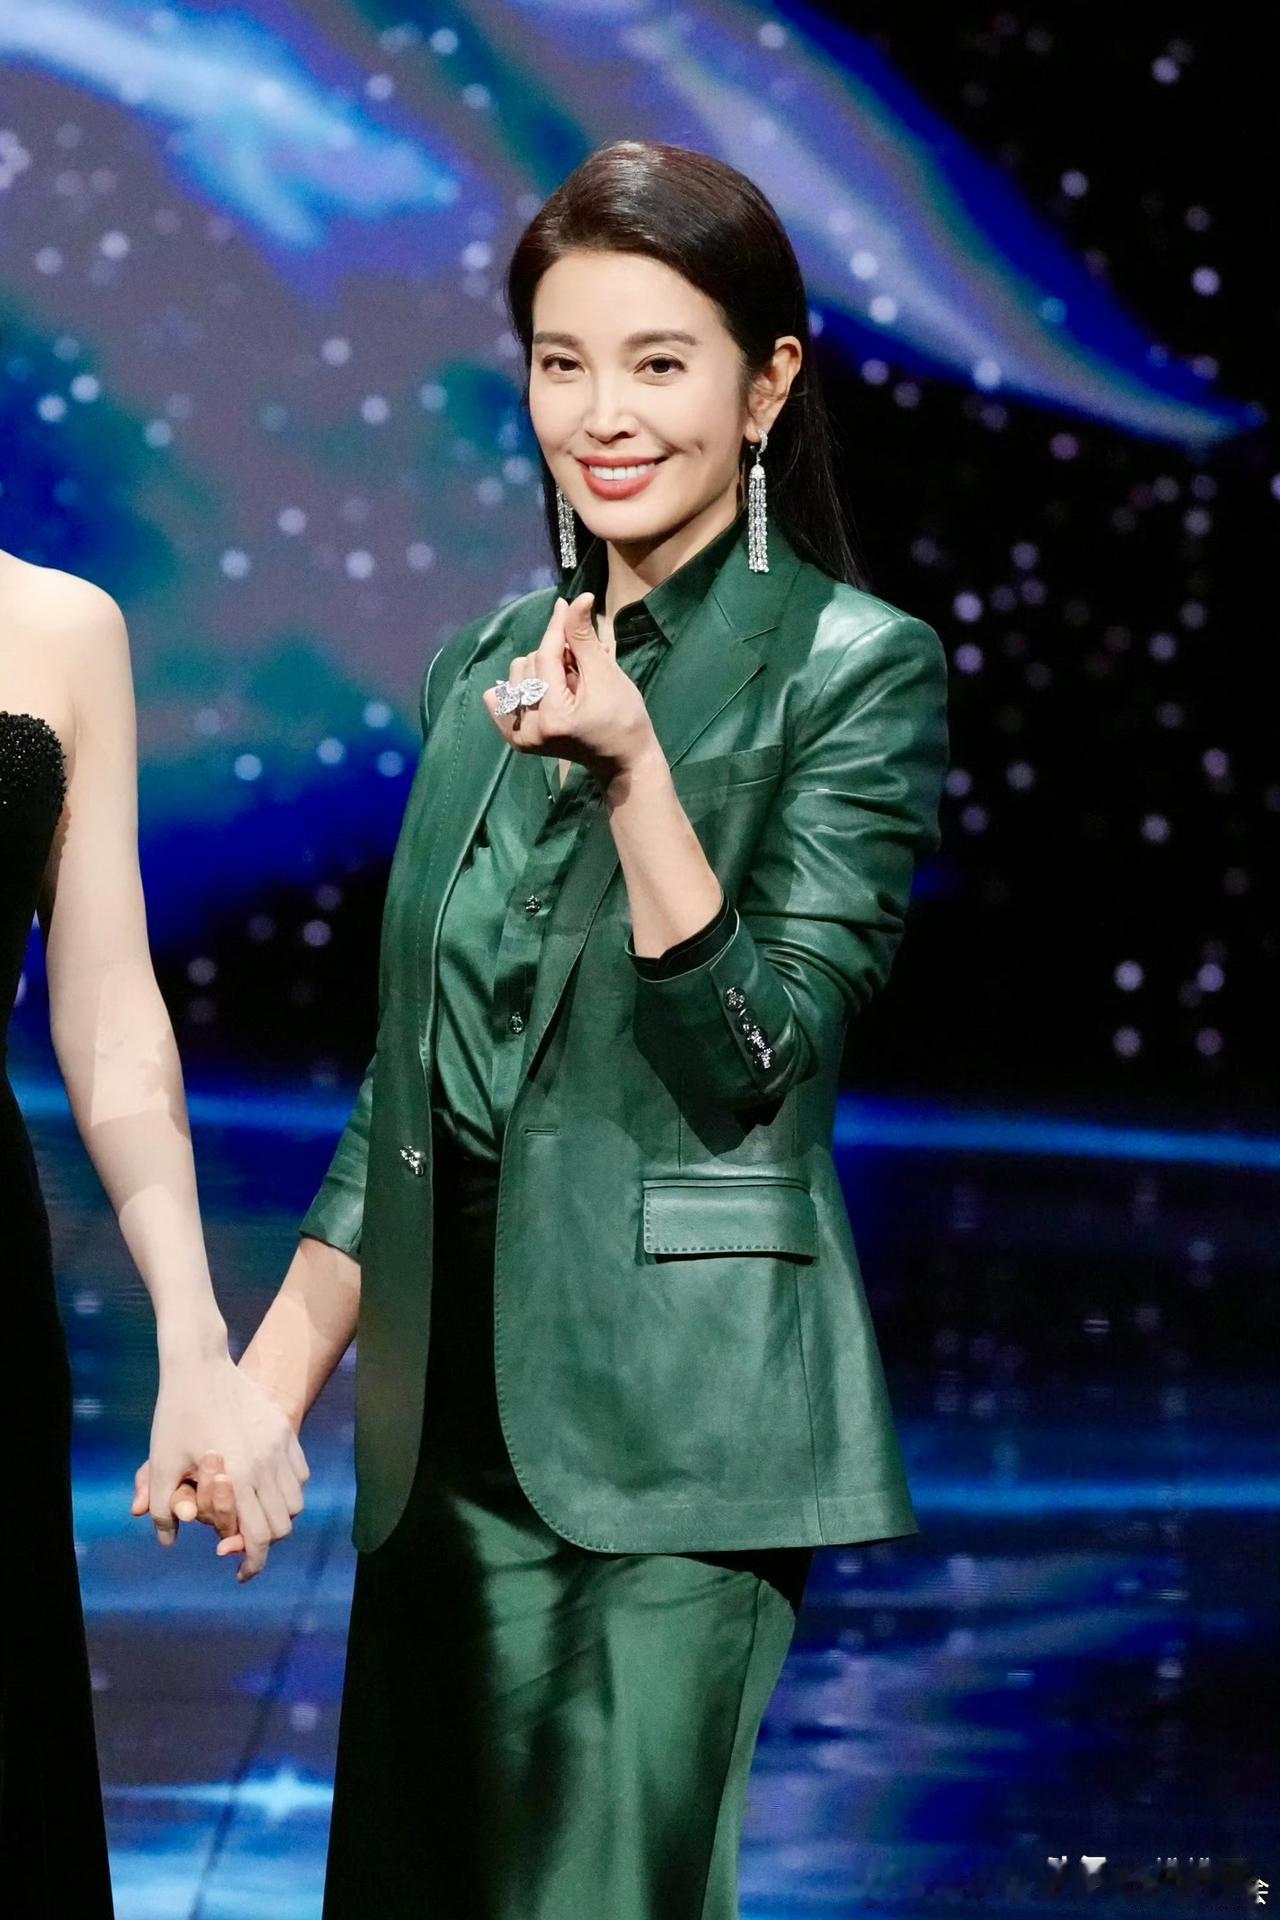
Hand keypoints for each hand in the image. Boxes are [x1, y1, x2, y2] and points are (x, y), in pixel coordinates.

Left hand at [131, 1354, 309, 1581]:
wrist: (199, 1365)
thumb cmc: (175, 1416)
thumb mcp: (160, 1463)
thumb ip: (162, 1509)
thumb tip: (169, 1543)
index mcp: (237, 1477)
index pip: (259, 1536)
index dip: (253, 1562)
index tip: (240, 1573)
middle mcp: (266, 1465)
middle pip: (284, 1524)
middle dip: (265, 1541)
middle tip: (241, 1542)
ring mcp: (280, 1445)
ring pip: (296, 1500)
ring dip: (278, 1514)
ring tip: (254, 1514)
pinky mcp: (284, 1430)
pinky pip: (300, 1473)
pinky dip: (288, 1488)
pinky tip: (264, 1486)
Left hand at [482, 592, 655, 782]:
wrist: (622, 759)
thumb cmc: (623, 717)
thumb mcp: (606, 675)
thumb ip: (583, 638)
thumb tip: (576, 599)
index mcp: (554, 716)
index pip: (546, 656)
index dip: (557, 627)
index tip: (564, 603)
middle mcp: (531, 728)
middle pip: (528, 664)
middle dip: (554, 657)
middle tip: (581, 670)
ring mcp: (522, 737)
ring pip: (516, 677)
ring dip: (540, 671)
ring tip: (567, 685)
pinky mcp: (518, 741)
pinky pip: (501, 701)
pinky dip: (515, 688)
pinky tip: (535, 687)